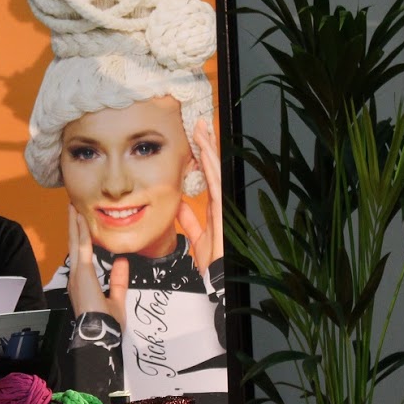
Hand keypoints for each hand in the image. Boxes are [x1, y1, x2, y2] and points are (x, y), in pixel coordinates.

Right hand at [67, 205, 128, 330]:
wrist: (100, 334)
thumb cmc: (107, 323)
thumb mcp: (116, 298)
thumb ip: (118, 280)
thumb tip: (122, 261)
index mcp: (82, 282)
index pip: (81, 255)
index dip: (80, 238)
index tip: (81, 224)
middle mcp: (76, 275)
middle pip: (74, 245)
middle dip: (73, 226)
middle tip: (72, 207)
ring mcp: (77, 273)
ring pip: (75, 242)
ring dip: (74, 223)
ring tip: (73, 206)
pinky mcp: (83, 272)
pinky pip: (81, 246)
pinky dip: (80, 230)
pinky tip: (78, 217)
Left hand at [181, 113, 223, 271]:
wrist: (220, 279)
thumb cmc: (212, 263)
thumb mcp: (196, 237)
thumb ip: (190, 220)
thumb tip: (180, 205)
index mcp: (215, 208)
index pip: (207, 176)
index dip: (203, 157)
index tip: (197, 138)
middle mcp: (221, 203)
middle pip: (214, 168)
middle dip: (208, 145)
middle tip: (200, 123)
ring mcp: (224, 205)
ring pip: (216, 172)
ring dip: (209, 150)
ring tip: (202, 130)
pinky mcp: (223, 212)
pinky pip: (216, 186)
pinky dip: (212, 169)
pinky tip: (206, 155)